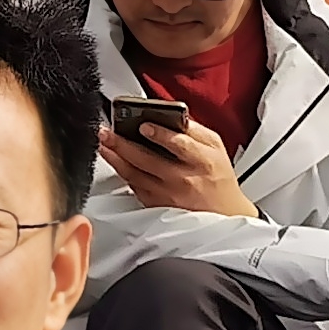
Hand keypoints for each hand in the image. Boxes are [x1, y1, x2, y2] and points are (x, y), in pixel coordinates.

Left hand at [103, 108, 255, 217]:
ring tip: (104, 144)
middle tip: (107, 132)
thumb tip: (173, 115)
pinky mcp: (157, 207)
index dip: (159, 134)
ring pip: (135, 176)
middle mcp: (183, 179)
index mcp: (202, 160)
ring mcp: (168, 196)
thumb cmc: (219, 179)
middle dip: (123, 144)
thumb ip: (195, 131)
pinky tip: (115, 163)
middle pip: (148, 160)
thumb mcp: (217, 148)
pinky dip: (123, 174)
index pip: (179, 145)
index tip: (143, 126)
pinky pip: (134, 188)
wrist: (224, 214)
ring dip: (116, 158)